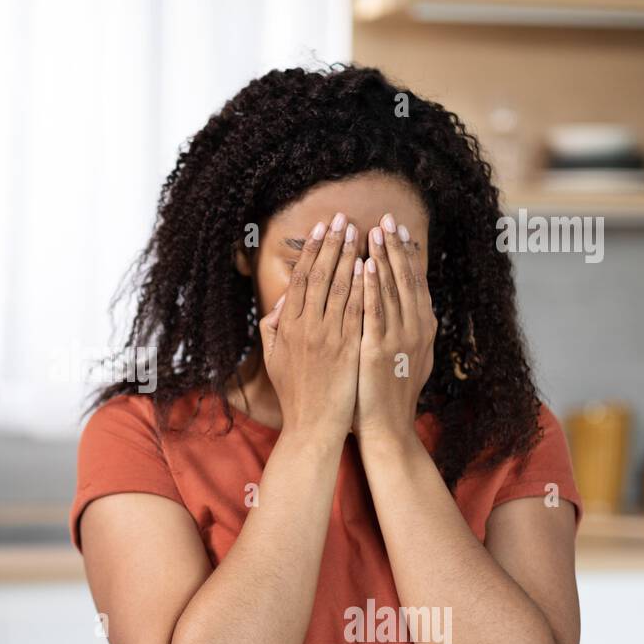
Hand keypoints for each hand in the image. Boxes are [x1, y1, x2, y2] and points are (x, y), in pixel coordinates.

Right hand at [259, 213, 363, 440]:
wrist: (312, 426)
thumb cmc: (295, 394)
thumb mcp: (273, 359)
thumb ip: (273, 328)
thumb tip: (281, 302)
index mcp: (287, 327)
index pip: (300, 280)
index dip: (311, 251)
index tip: (321, 229)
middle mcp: (306, 328)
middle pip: (320, 276)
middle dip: (332, 244)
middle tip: (343, 218)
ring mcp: (328, 338)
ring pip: (340, 287)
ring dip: (350, 256)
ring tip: (360, 232)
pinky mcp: (349, 349)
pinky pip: (358, 311)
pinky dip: (363, 287)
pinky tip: (370, 266)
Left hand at [354, 213, 435, 445]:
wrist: (388, 429)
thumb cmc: (386, 394)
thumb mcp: (402, 356)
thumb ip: (399, 329)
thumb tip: (397, 307)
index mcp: (421, 327)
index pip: (413, 282)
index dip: (406, 254)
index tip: (397, 229)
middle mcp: (416, 328)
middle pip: (406, 278)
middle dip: (395, 246)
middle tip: (387, 218)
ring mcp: (400, 339)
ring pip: (392, 289)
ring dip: (383, 257)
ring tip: (375, 230)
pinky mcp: (380, 350)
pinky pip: (375, 312)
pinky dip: (372, 287)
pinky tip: (366, 265)